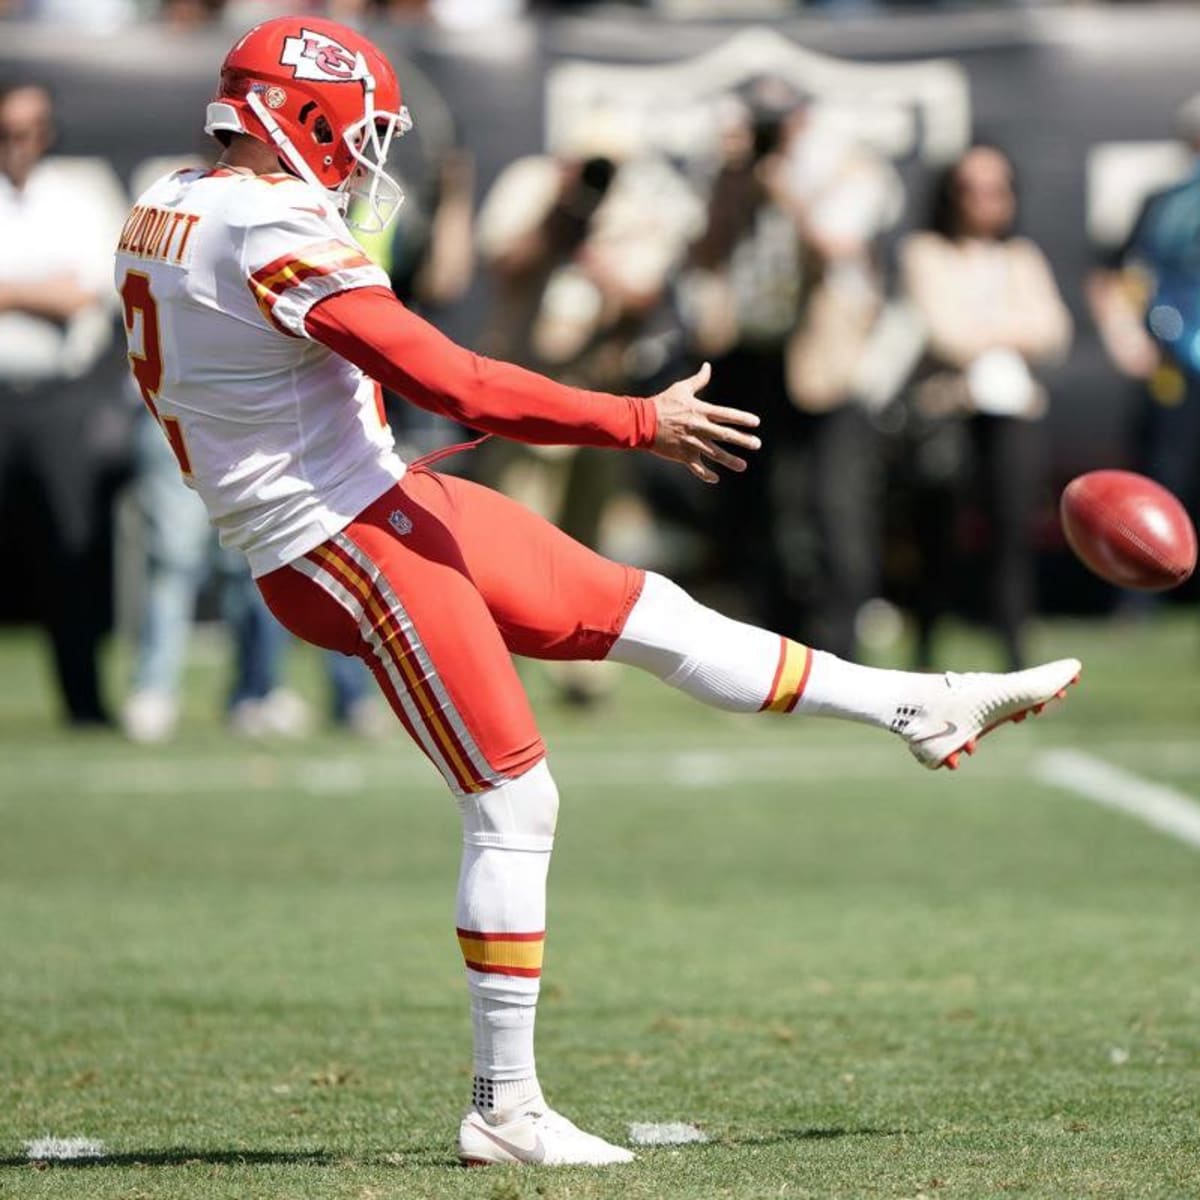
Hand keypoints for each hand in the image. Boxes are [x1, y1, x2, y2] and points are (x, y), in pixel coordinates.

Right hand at [649, 362, 760, 482]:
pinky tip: (716, 478)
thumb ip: (698, 380)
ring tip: (743, 466)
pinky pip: (697, 467)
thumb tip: (707, 366)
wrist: (642, 422)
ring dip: (730, 460)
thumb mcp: (681, 389)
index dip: (742, 418)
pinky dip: (706, 474)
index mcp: (700, 411)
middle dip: (743, 440)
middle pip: (725, 435)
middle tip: (757, 444)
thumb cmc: (662, 403)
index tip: (756, 423)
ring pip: (715, 454)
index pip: (726, 414)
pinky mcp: (682, 454)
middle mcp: (699, 427)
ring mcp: (691, 442)